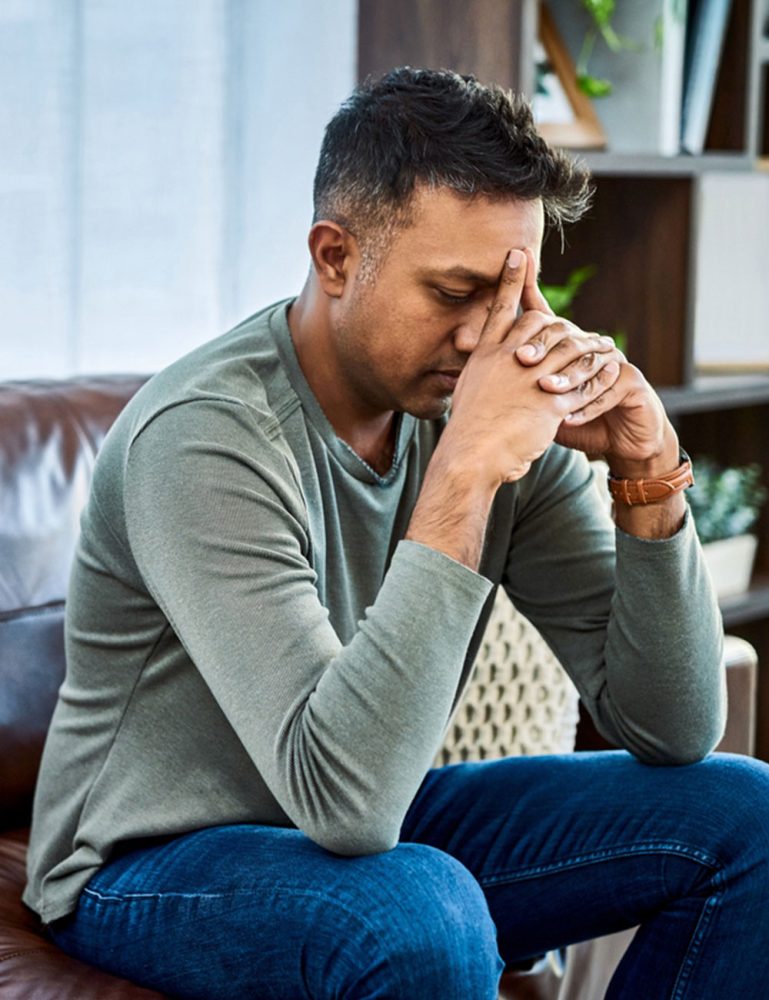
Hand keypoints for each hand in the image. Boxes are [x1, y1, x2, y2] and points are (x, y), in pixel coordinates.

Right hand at [445, 249, 620, 486]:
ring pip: (569, 350)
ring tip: (606, 344)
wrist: (471, 456)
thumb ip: (481, 372)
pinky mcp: (550, 402)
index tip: (520, 253)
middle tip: (582, 327)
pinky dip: (599, 375)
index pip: (501, 308)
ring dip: (591, 345)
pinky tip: (612, 369)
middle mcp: (508, 358)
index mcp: (487, 355)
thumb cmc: (467, 430)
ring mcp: (530, 377)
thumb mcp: (467, 390)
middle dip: (563, 320)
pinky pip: (581, 382)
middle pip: (542, 324)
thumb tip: (479, 364)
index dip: (511, 280)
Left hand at [516, 248, 677, 474]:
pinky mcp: (633, 381)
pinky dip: (588, 404)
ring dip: (565, 377)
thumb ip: (514, 380)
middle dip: (543, 346)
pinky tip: (570, 417)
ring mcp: (613, 360)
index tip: (508, 294)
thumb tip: (471, 361)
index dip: (527, 301)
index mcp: (565, 346)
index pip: (544, 317)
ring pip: (587, 362)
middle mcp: (591, 345)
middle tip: (521, 359)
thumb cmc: (572, 419)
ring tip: (544, 390)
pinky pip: (609, 388)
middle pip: (565, 335)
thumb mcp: (538, 401)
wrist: (618, 442)